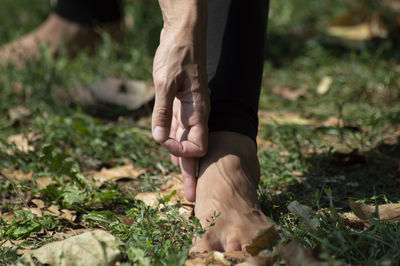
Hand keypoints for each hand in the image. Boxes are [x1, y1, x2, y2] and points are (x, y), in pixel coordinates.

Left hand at [152, 26, 208, 201]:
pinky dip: (173, 144)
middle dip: (192, 174)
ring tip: (185, 184)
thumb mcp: (165, 82)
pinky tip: (170, 154)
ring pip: (185, 142)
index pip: (197, 145)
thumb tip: (158, 139)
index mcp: (198, 111)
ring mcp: (187, 112)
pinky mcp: (178, 106)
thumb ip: (163, 112)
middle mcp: (195, 115)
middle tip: (190, 198)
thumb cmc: (177, 55)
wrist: (181, 37)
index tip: (165, 144)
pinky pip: (177, 130)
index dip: (183, 152)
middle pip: (194, 151)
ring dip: (181, 162)